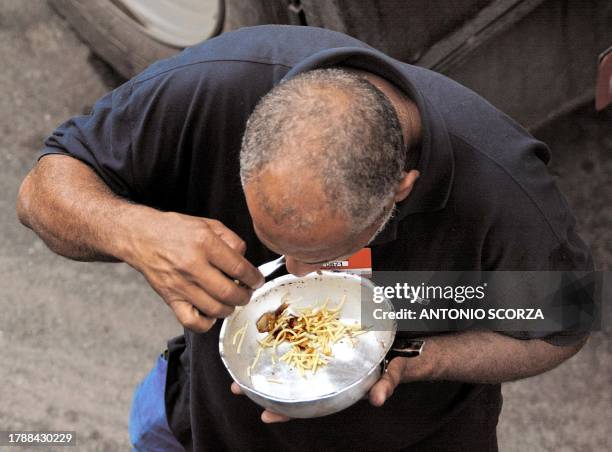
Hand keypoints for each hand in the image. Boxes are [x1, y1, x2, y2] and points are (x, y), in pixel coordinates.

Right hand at [128, 212, 264, 332]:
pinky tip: (211, 312)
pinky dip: (207, 323)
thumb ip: (232, 240)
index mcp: (204, 243)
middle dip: (245, 296)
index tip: (257, 280)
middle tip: (247, 292)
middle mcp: (192, 266)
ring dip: (230, 308)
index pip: (239, 268)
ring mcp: (180, 285)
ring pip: (215, 309)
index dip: (254, 278)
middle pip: (229, 293)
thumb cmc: (175, 230)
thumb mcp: (208, 224)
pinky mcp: (170, 299)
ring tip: (231, 300)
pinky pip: (192, 322)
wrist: (141, 237)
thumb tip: (245, 260)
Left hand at [229, 353, 435, 422]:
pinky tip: (270, 335)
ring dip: (269, 364)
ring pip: (293, 365)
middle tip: (236, 388)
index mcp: (339, 386)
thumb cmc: (398, 362)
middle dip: (265, 387)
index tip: (262, 415)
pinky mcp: (326, 339)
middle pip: (292, 385)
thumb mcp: (394, 373)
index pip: (309, 403)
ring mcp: (325, 357)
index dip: (287, 411)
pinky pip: (303, 342)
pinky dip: (287, 342)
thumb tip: (379, 399)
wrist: (406, 344)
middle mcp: (327, 373)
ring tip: (242, 365)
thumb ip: (387, 384)